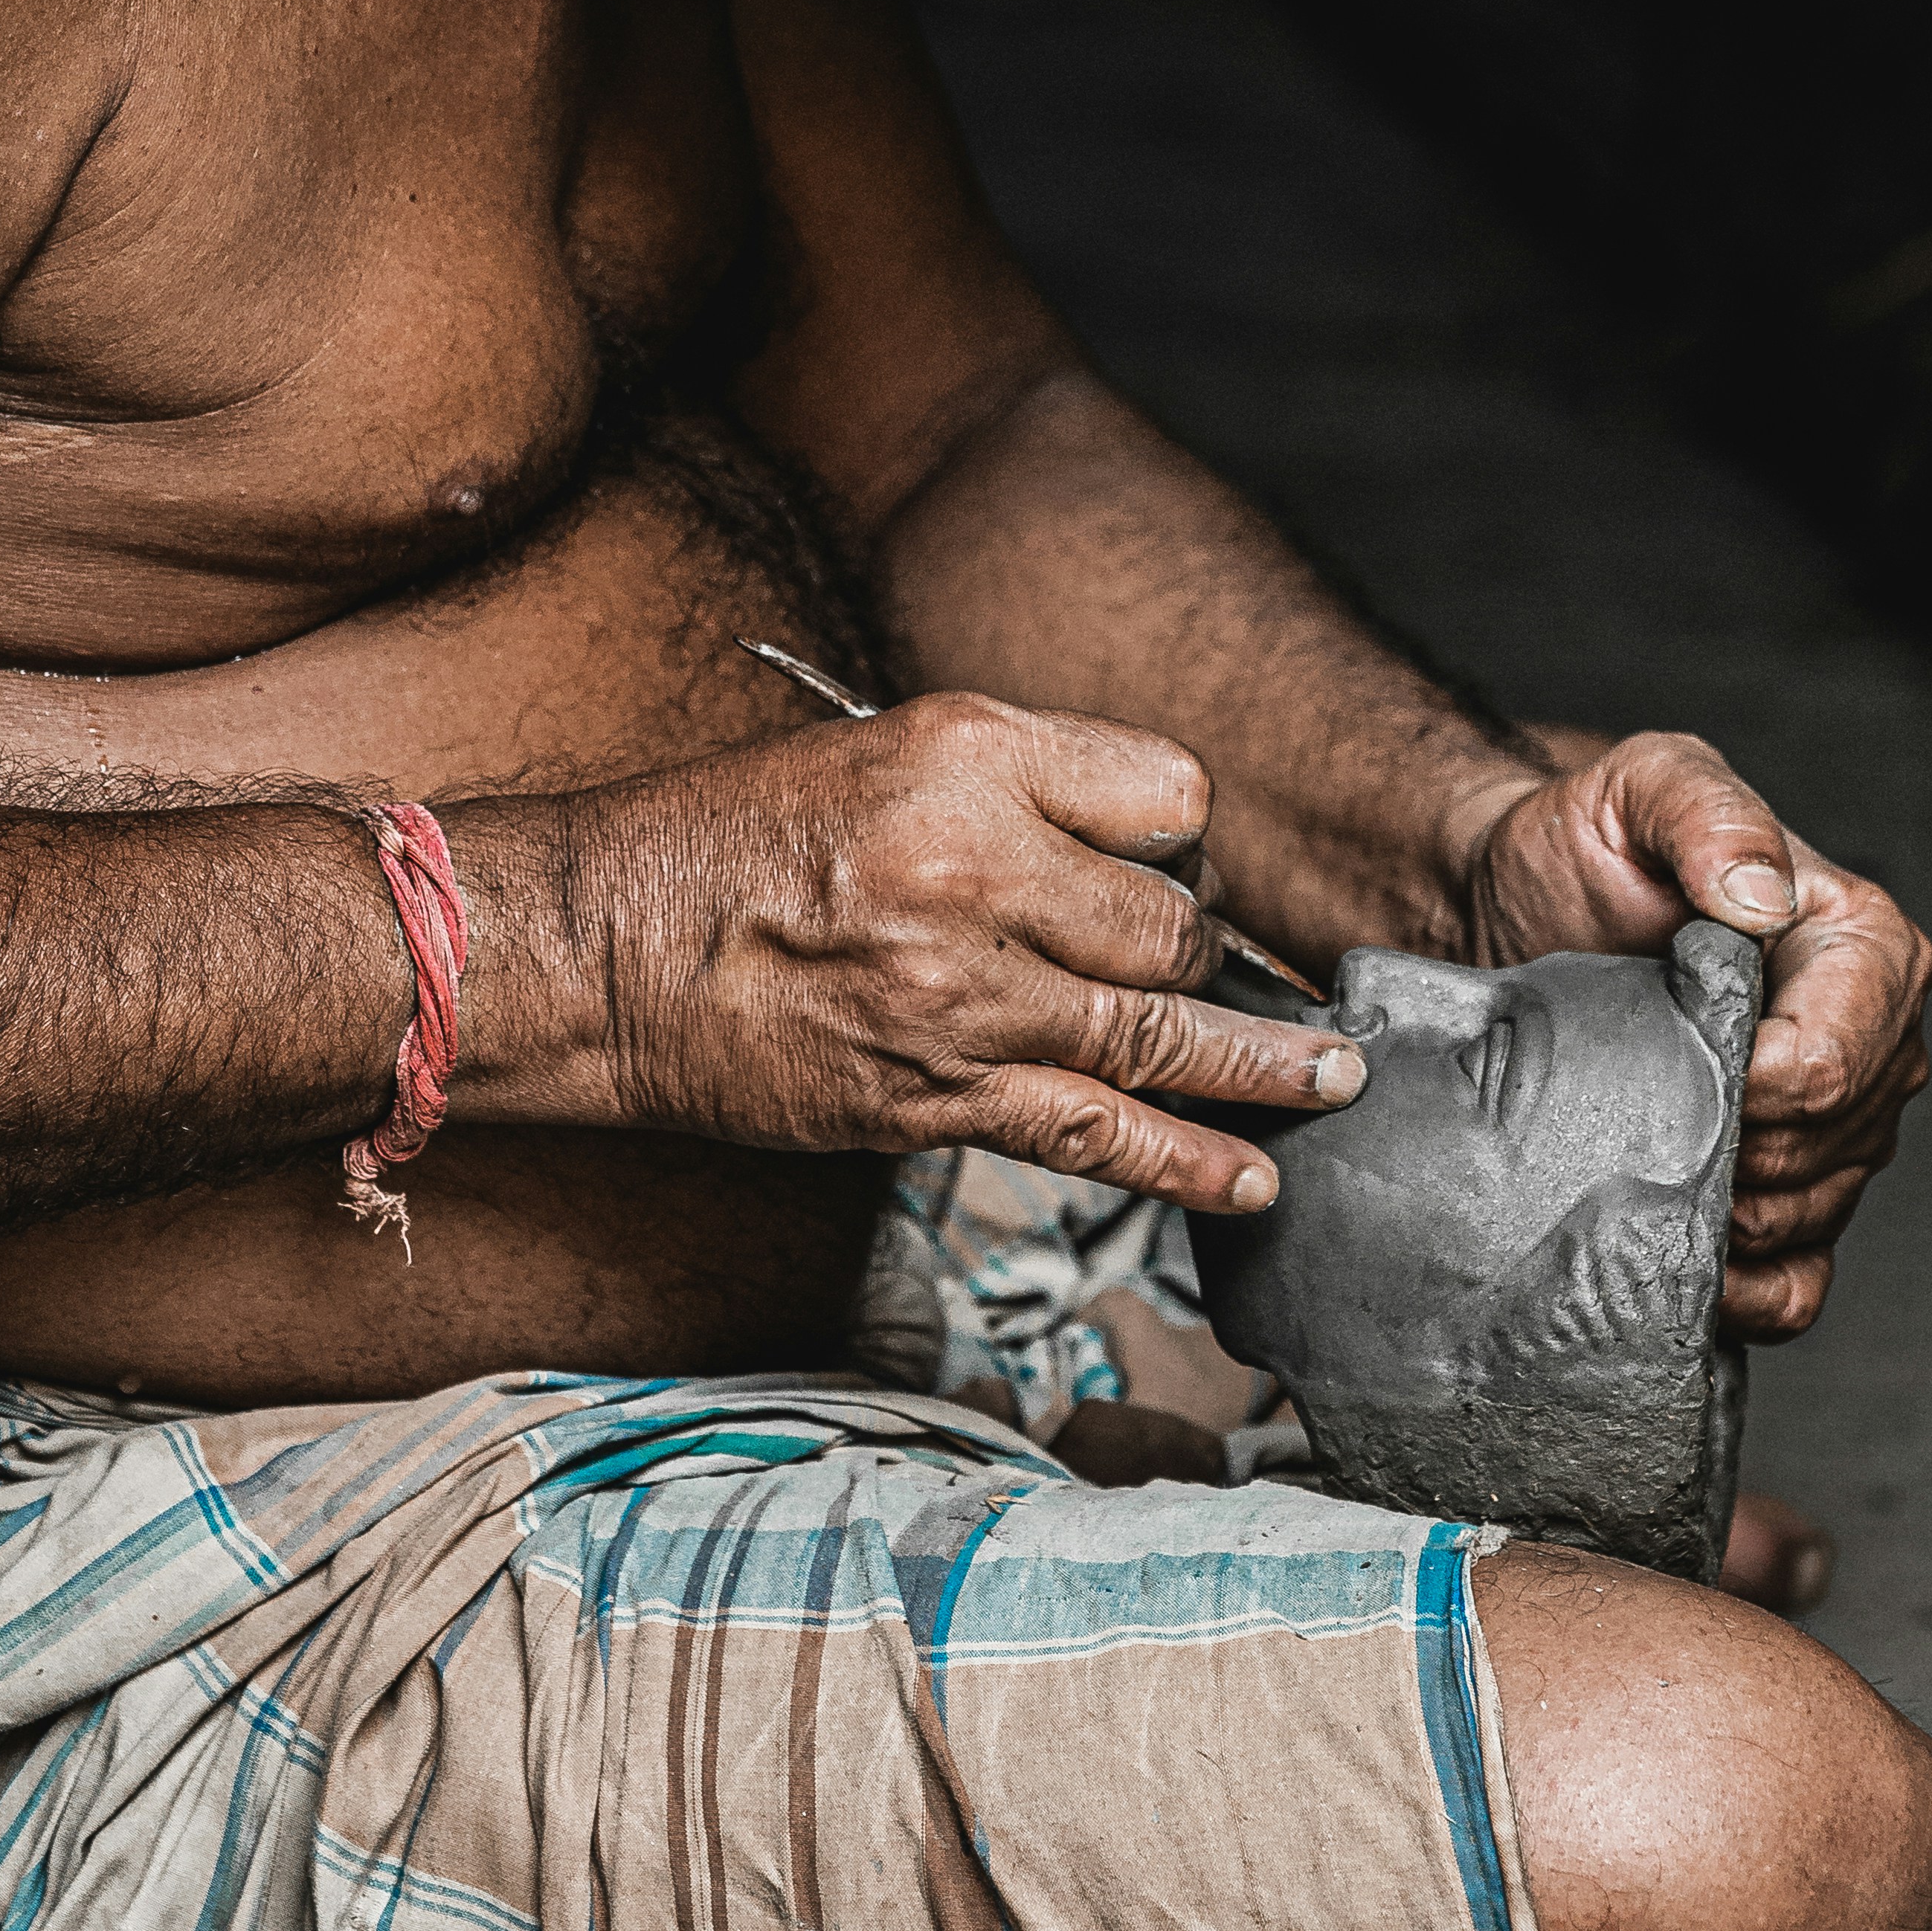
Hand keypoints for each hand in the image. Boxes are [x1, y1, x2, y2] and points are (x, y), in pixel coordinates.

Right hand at [458, 693, 1363, 1211]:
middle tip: (1205, 970)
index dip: (1180, 841)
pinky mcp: (930, 1099)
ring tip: (1332, 1079)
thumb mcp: (876, 752)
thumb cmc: (726, 841)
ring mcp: (957, 995)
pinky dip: (1185, 1163)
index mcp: (966, 757)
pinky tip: (1253, 1178)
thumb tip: (1139, 853)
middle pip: (1178, 921)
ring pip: (1158, 1031)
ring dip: (1260, 1065)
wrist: (599, 946)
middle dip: (1205, 952)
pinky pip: (1091, 1133)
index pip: (1168, 797)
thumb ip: (1013, 789)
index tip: (1167, 867)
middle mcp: (974, 868)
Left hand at [1447, 729, 1931, 1337]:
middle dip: (1716, 1145)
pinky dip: (1745, 1294)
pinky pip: (1799, 1285)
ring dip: (1712, 1209)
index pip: (1829, 1065)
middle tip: (1624, 1103)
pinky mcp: (1787, 1199)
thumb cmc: (1585, 848)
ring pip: (1803, 1216)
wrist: (1515, 912)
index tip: (1656, 1057)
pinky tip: (1680, 1269)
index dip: (1741, 1086)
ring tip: (1628, 1155)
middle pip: (1818, 1151)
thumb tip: (1759, 896)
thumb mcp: (1639, 786)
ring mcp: (1837, 1134)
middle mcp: (1873, 1048)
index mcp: (1866, 950)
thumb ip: (1707, 814)